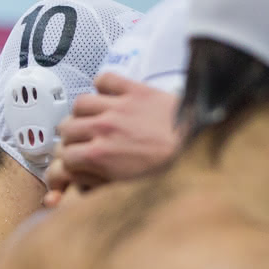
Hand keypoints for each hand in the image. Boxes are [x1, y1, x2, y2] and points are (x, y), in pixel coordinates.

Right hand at [49, 72, 180, 197]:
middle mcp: (103, 129)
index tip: (78, 161)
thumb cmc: (173, 171)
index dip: (71, 161)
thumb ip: (101, 182)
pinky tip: (109, 95)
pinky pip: (106, 79)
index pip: (64, 156)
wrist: (204, 149)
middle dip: (73, 138)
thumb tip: (82, 179)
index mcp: (100, 156)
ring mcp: (119, 108)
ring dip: (84, 112)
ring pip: (80, 103)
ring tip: (94, 119)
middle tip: (84, 141)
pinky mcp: (136, 91)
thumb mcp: (130, 188)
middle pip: (67, 128)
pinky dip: (103, 84)